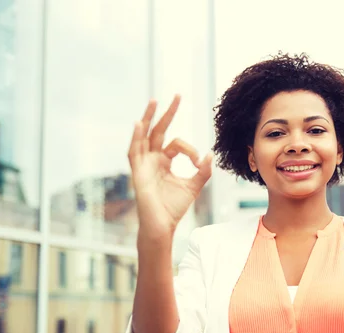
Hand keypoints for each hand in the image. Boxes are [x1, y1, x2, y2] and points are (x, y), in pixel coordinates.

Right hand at [128, 96, 212, 238]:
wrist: (163, 225)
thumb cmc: (174, 208)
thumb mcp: (193, 186)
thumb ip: (203, 171)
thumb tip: (209, 154)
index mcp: (163, 161)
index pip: (177, 144)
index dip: (190, 149)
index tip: (198, 161)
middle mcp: (152, 159)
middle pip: (158, 131)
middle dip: (167, 113)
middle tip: (177, 96)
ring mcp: (143, 165)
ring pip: (144, 136)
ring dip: (148, 118)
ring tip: (154, 101)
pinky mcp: (137, 173)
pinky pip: (134, 152)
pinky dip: (136, 138)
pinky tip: (139, 124)